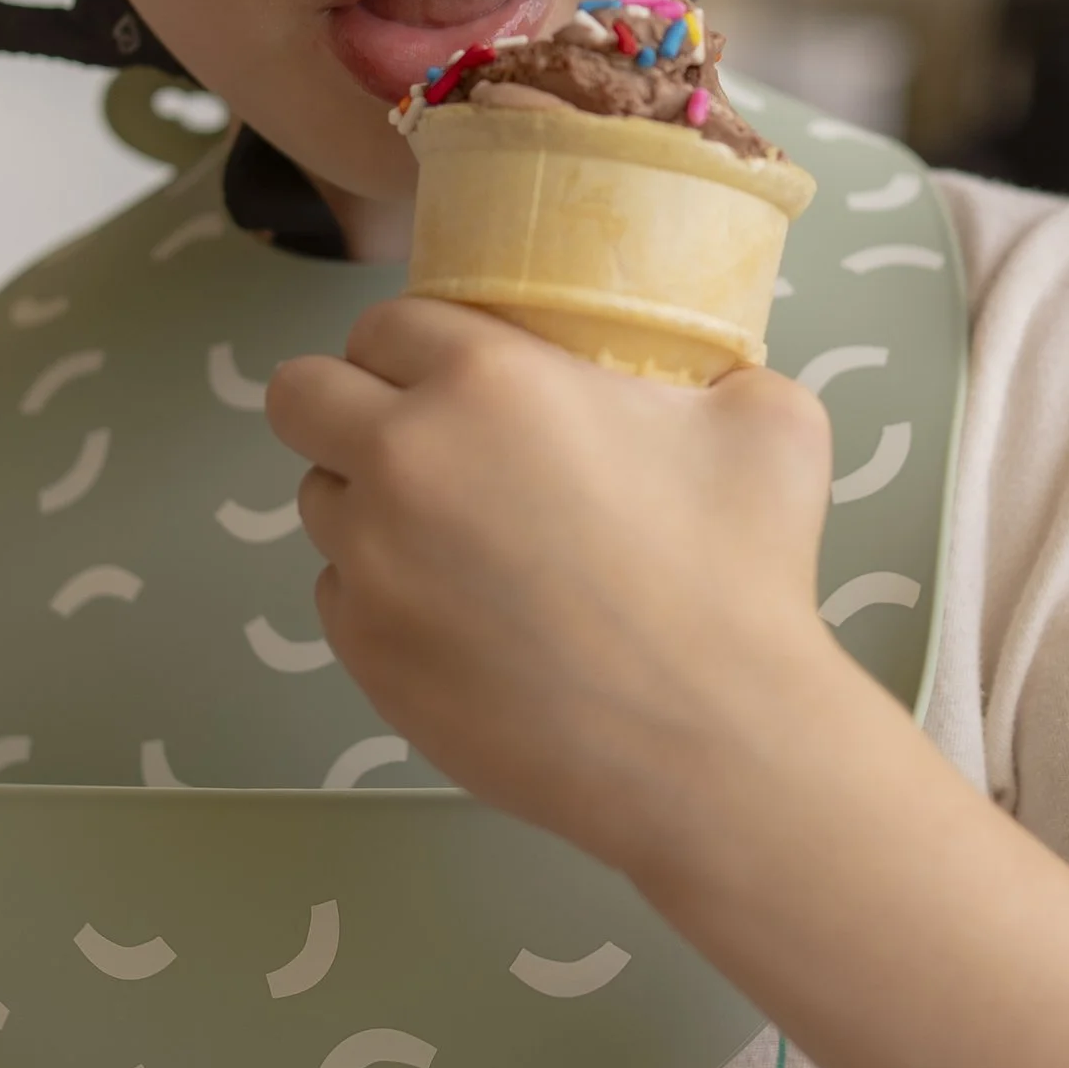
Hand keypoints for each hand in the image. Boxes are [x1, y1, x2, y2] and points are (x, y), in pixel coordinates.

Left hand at [267, 297, 838, 872]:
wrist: (712, 743)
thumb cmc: (742, 576)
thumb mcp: (770, 425)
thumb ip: (719, 376)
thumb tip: (711, 384)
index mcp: (486, 379)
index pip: (385, 323)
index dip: (416, 347)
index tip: (450, 379)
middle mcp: (403, 459)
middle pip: (298, 397)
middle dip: (344, 407)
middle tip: (414, 442)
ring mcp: (371, 563)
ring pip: (319, 502)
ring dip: (366, 507)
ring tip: (454, 543)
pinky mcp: (367, 654)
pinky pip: (340, 597)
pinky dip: (384, 598)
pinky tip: (463, 621)